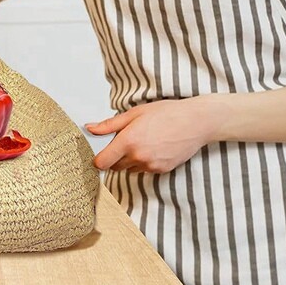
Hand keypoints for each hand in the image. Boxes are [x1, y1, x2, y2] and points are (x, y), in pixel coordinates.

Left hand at [85, 97, 214, 173]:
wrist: (195, 122)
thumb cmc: (166, 113)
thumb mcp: (134, 113)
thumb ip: (109, 124)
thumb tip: (90, 128)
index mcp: (128, 141)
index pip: (102, 162)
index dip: (97, 159)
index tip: (99, 153)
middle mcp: (138, 156)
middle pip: (115, 166)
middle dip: (114, 156)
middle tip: (124, 140)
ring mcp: (151, 165)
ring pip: (130, 169)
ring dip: (129, 159)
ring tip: (142, 141)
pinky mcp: (161, 170)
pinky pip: (144, 170)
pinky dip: (143, 161)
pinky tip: (153, 147)